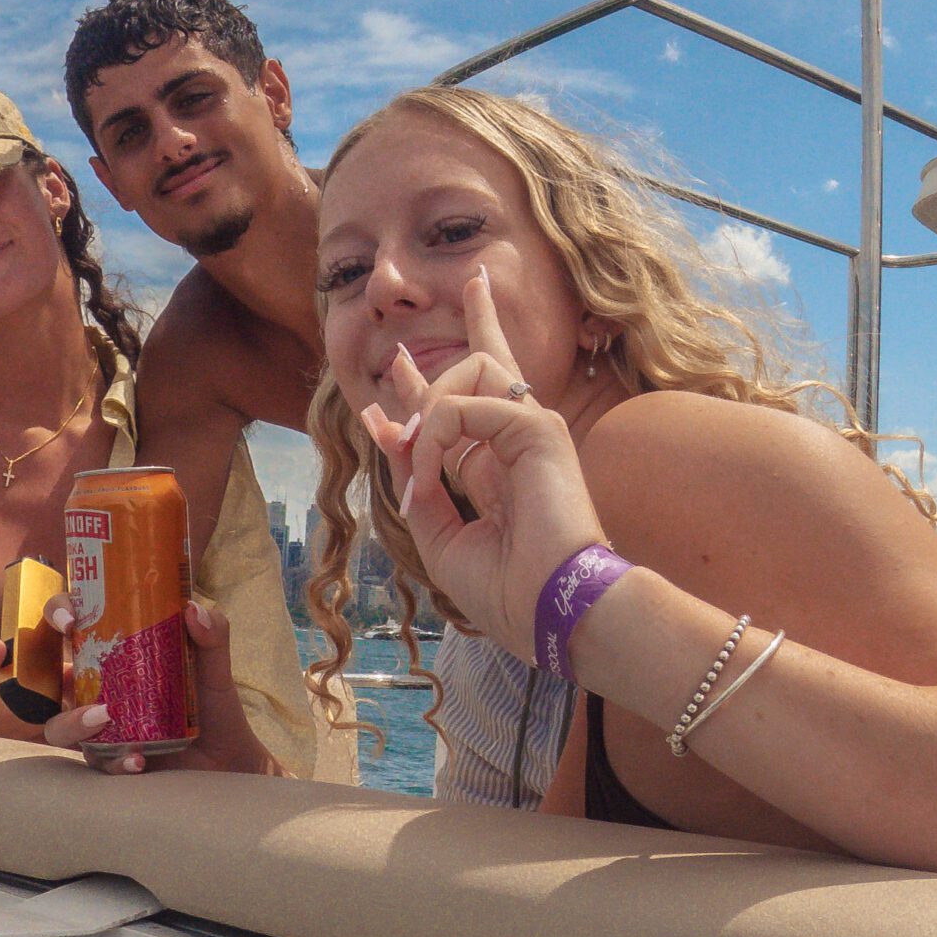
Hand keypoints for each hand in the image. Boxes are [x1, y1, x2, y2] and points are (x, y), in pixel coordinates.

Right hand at [42, 595, 269, 774]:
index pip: (71, 627)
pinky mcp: (111, 762)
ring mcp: (99, 729)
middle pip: (47, 680)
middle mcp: (96, 691)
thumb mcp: (214, 666)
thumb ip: (212, 633)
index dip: (56, 614)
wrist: (229, 757)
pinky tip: (138, 759)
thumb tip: (192, 609)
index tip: (70, 618)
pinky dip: (117, 761)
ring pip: (59, 727)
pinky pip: (99, 764)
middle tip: (68, 674)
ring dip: (73, 722)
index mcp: (112, 658)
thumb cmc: (213, 706)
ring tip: (104, 717)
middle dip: (35, 677)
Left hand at [360, 268, 608, 665]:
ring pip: (476, 366)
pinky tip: (427, 470)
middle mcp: (519, 441)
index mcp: (500, 468)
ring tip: (410, 445)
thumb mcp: (439, 534)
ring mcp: (533, 430)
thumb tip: (389, 432)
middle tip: (429, 328)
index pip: (466, 409)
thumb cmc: (504, 590)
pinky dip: (434, 435)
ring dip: (427, 402)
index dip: (423, 388)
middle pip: (492, 361)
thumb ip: (416, 481)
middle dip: (472, 326)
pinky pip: (465, 406)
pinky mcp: (538, 429)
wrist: (547, 610)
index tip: (391, 375)